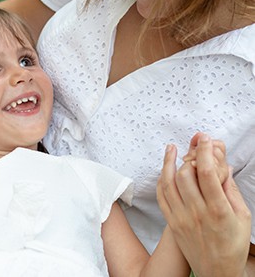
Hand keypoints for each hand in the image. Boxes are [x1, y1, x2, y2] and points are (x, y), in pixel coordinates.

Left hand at [157, 134, 251, 276]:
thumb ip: (230, 190)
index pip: (206, 174)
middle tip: (192, 144)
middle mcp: (197, 212)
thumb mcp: (242, 217)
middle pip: (185, 175)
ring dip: (168, 162)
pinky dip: (162, 179)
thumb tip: (223, 167)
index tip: (205, 140)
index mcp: (218, 210)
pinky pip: (161, 196)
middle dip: (188, 155)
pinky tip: (164, 169)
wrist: (217, 272)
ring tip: (171, 149)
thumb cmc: (233, 245)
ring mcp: (181, 217)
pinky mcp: (171, 222)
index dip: (204, 152)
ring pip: (168, 183)